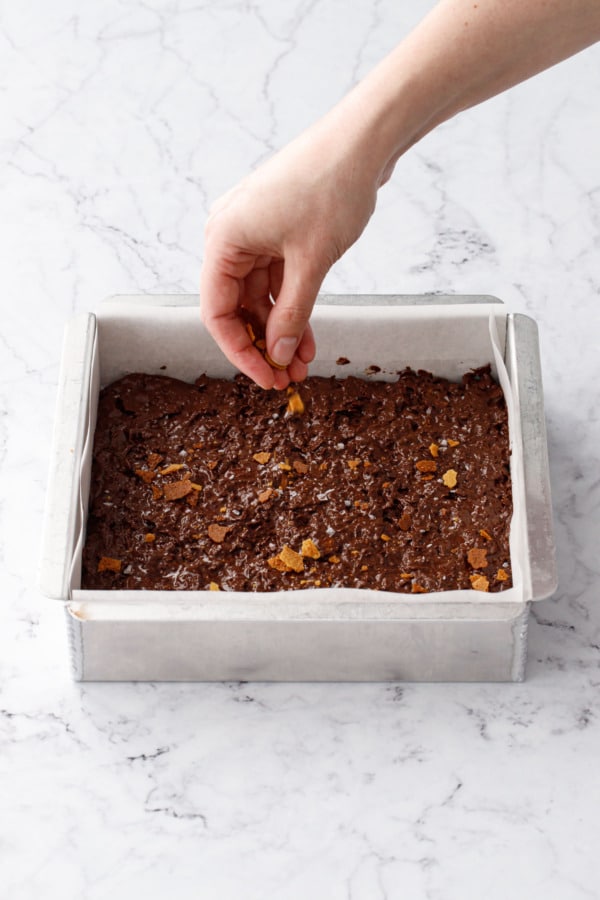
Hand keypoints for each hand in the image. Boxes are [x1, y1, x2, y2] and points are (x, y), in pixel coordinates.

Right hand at [200, 115, 379, 388]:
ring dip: (281, 331)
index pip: (217, 312)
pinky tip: (308, 337)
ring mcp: (254, 234)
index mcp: (224, 239)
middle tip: (288, 378)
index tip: (265, 378)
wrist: (363, 141)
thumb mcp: (311, 262)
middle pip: (237, 308)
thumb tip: (280, 354)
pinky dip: (292, 309)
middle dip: (264, 344)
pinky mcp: (277, 233)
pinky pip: (277, 282)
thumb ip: (292, 313)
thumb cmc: (331, 187)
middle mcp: (231, 237)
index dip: (240, 351)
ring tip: (303, 364)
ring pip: (260, 299)